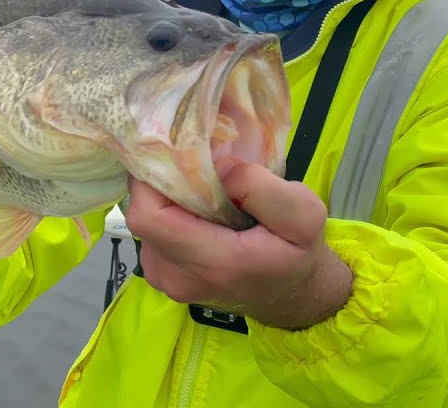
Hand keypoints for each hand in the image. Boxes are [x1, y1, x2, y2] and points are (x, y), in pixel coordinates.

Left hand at [125, 159, 352, 330]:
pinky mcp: (161, 274)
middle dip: (163, 181)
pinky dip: (168, 213)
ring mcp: (165, 279)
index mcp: (213, 263)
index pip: (148, 216)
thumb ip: (262, 189)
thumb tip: (220, 168)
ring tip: (202, 189)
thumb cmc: (297, 253)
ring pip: (145, 221)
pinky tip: (197, 210)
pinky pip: (151, 232)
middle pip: (142, 213)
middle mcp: (178, 276)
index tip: (176, 152)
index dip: (151, 178)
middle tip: (195, 163)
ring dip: (166, 198)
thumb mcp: (304, 214)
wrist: (289, 295)